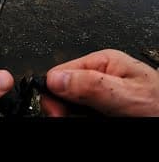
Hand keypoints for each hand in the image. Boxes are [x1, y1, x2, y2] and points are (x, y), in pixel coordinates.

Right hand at [41, 49, 158, 115]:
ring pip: (71, 107)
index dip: (54, 93)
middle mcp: (100, 76)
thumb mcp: (129, 96)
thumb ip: (92, 85)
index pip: (60, 73)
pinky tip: (93, 121)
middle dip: (63, 108)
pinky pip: (82, 115)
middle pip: (62, 91)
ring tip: (91, 121)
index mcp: (104, 62)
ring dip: (72, 116)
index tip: (57, 112)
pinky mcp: (103, 112)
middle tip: (69, 119)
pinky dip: (81, 119)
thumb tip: (55, 78)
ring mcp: (101, 96)